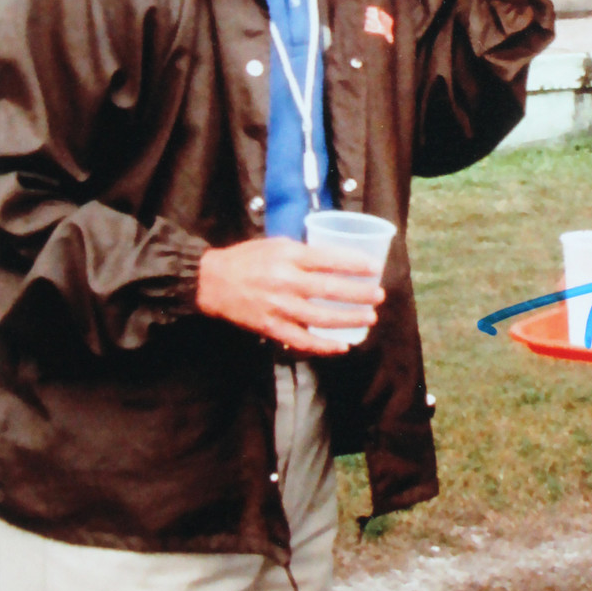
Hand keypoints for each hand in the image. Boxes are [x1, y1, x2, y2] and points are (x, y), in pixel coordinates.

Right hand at [196, 236, 386, 355]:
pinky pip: (302, 340)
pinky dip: (323, 345)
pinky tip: (342, 345)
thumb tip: (336, 257)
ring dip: (349, 319)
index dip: (354, 264)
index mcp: (289, 256)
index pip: (329, 259)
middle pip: (331, 289)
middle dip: (359, 294)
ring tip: (369, 317)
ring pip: (321, 317)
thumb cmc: (247, 258)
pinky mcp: (271, 327)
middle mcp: (286, 281)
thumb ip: (304, 252)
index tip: (374, 267)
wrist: (212, 282)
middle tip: (379, 295)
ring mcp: (280, 307)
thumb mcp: (277, 244)